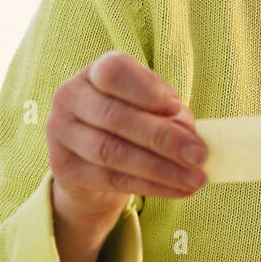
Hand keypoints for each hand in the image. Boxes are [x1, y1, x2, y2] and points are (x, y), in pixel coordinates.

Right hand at [46, 51, 207, 228]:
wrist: (92, 162)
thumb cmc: (132, 123)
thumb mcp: (152, 108)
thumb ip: (170, 114)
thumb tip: (191, 138)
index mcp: (94, 72)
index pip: (113, 72)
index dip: (145, 89)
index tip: (176, 106)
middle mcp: (70, 97)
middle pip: (115, 117)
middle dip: (163, 138)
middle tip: (199, 155)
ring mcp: (61, 133)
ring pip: (113, 153)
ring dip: (161, 168)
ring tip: (195, 179)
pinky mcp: (65, 169)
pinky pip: (112, 180)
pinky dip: (152, 186)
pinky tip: (179, 189)